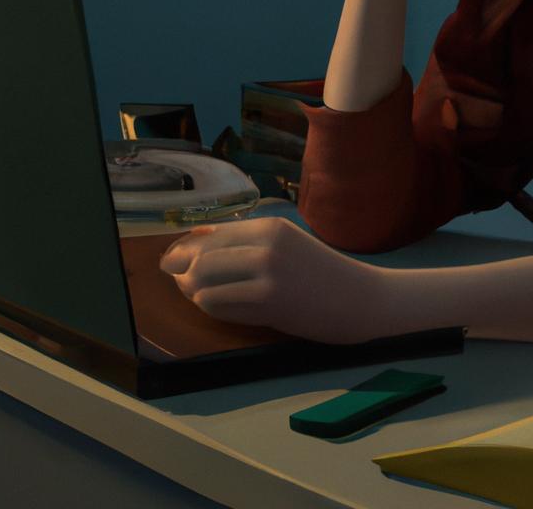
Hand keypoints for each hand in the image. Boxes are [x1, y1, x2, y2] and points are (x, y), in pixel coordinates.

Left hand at [159, 218, 390, 344]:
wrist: (360, 298)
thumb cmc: (321, 272)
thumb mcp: (286, 244)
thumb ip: (244, 241)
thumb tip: (192, 241)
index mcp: (270, 225)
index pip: (211, 233)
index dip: (183, 248)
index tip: (172, 259)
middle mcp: (267, 244)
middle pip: (201, 258)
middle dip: (182, 272)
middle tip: (180, 282)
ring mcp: (267, 274)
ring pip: (204, 283)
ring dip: (194, 293)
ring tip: (199, 296)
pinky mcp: (268, 303)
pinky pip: (219, 306)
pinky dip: (211, 308)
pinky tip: (219, 308)